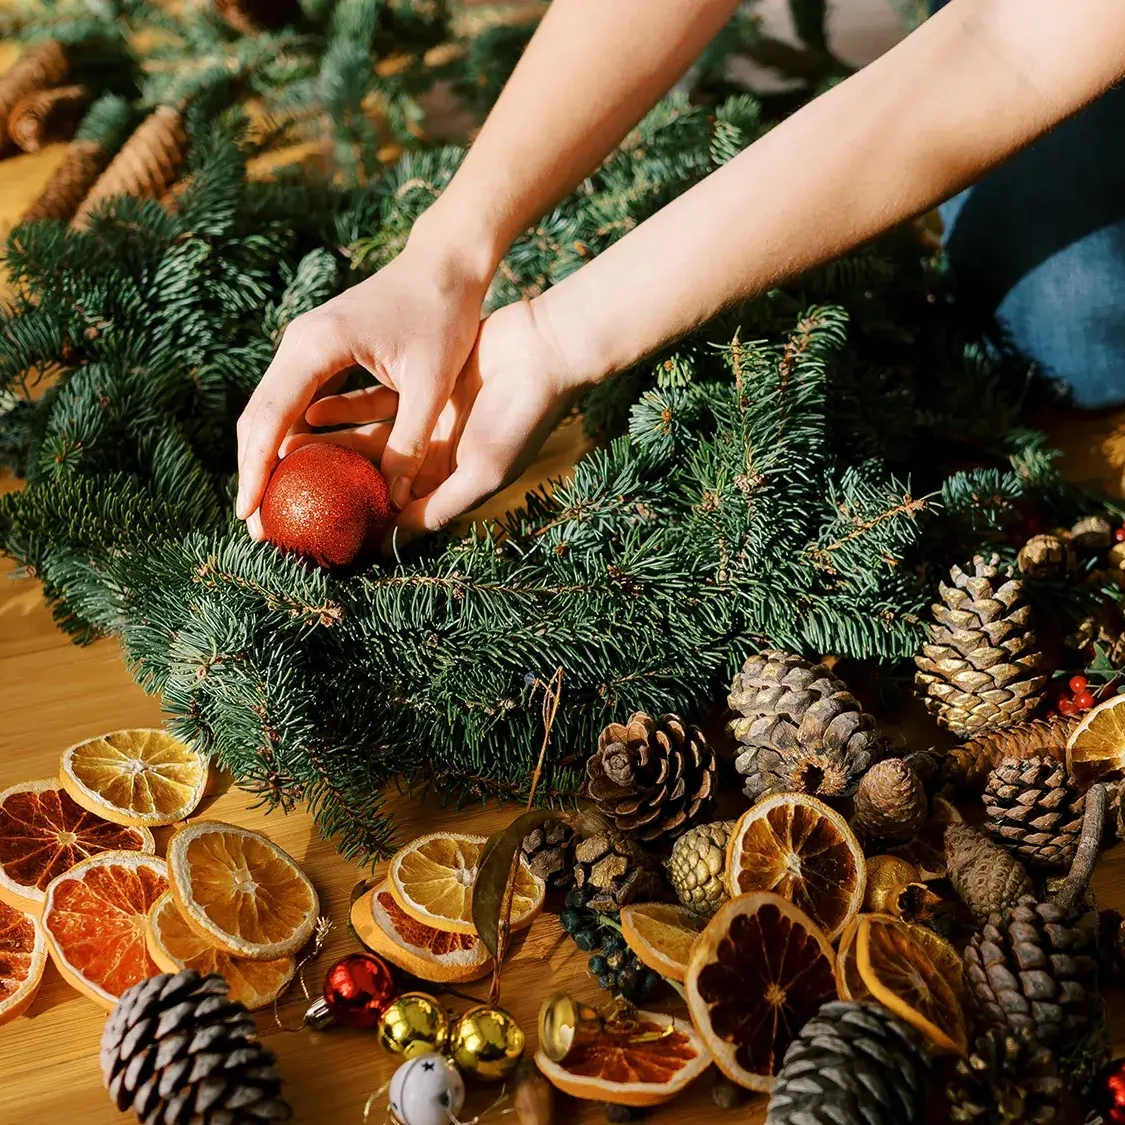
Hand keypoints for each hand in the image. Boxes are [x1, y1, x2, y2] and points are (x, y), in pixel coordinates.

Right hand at [236, 231, 492, 533]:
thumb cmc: (442, 315)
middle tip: (256, 526)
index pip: (270, 418)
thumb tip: (391, 500)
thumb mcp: (430, 385)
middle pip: (258, 417)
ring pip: (272, 410)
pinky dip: (291, 438)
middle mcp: (299, 343)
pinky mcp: (321, 352)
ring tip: (270, 507)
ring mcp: (306, 345)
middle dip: (253, 473)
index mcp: (317, 346)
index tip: (247, 514)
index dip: (255, 471)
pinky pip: (294, 401)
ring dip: (268, 458)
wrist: (444, 263)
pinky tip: (298, 472)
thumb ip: (409, 442)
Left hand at [284, 299, 588, 547]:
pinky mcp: (419, 389)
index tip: (320, 536)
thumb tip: (388, 539)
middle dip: (333, 487)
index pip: (396, 515)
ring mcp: (425, 423)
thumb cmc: (521, 416)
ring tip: (287, 454)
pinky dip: (343, 409)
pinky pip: (371, 404)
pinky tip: (310, 411)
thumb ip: (437, 505)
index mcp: (448, 484)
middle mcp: (433, 459)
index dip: (360, 525)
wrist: (545, 350)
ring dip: (331, 446)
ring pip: (366, 442)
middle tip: (289, 496)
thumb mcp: (481, 471)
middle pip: (373, 481)